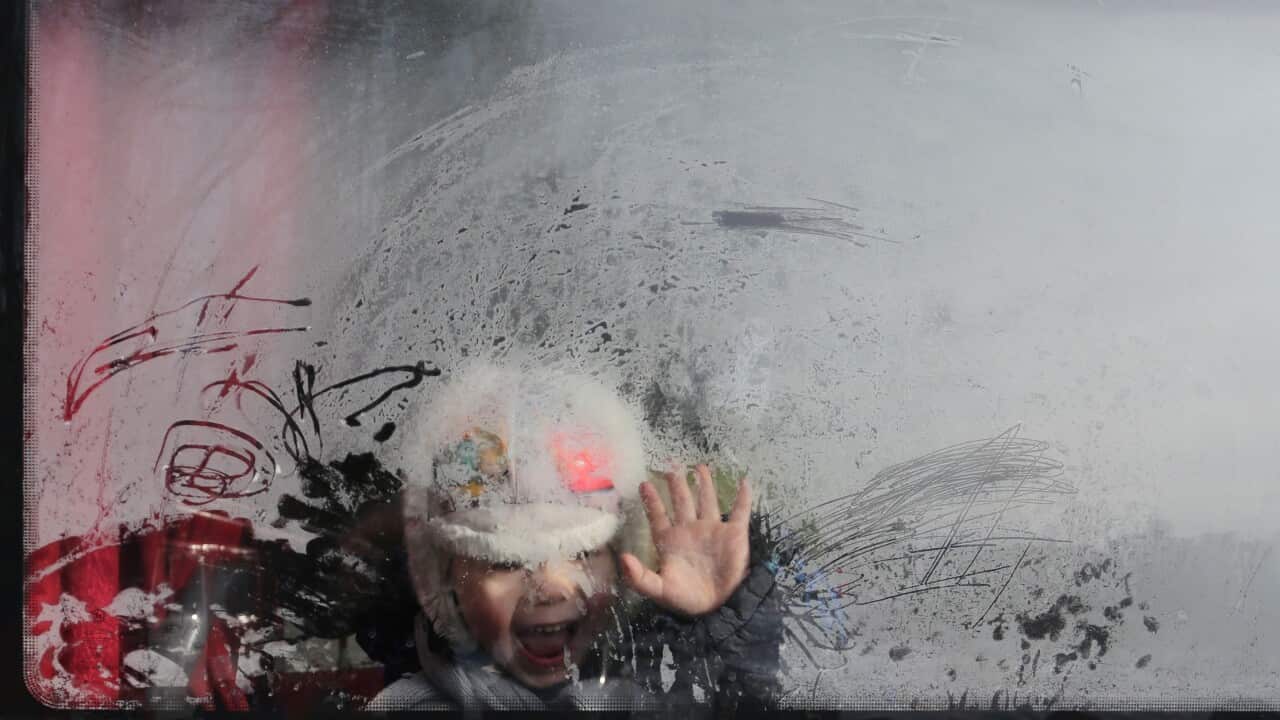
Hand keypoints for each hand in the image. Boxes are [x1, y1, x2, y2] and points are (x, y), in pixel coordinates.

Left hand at [620, 465, 751, 616]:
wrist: (718, 608)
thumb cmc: (686, 599)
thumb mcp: (659, 590)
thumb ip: (639, 576)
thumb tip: (623, 558)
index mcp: (671, 540)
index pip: (658, 515)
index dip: (652, 500)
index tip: (643, 483)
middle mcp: (691, 530)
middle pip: (682, 501)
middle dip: (677, 484)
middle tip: (672, 466)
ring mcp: (713, 530)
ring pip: (708, 500)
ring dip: (705, 483)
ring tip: (700, 466)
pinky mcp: (734, 535)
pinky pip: (740, 512)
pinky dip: (743, 498)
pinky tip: (744, 482)